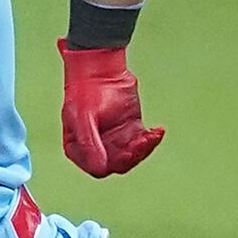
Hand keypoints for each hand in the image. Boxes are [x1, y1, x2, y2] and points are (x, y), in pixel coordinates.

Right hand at [57, 41, 163, 176]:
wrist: (99, 68)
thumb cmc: (85, 91)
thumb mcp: (83, 118)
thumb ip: (90, 144)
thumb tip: (101, 169)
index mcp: (79, 148)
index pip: (98, 168)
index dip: (113, 163)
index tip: (126, 152)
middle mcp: (97, 147)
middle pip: (118, 164)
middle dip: (132, 156)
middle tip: (141, 143)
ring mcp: (115, 140)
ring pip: (133, 155)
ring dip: (144, 148)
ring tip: (152, 136)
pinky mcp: (131, 130)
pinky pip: (143, 142)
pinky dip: (152, 139)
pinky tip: (158, 131)